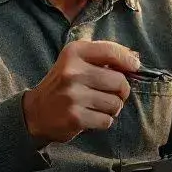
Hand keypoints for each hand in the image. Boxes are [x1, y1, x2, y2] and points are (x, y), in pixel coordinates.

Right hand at [22, 40, 139, 143]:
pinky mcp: (75, 116)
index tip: (134, 67)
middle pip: (119, 81)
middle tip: (112, 93)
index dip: (128, 60)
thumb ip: (104, 56)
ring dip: (112, 107)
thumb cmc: (64, 84)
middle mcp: (72, 72)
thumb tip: (136, 59)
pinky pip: (107, 120)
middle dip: (122, 90)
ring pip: (115, 103)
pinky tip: (91, 116)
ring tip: (98, 105)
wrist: (35, 112)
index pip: (111, 51)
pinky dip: (104, 120)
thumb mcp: (77, 61)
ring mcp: (73, 95)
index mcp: (74, 53)